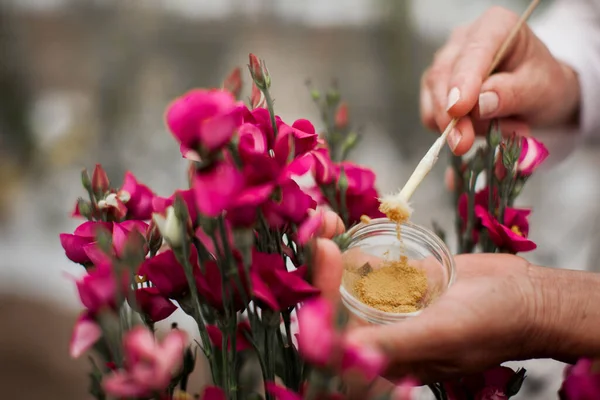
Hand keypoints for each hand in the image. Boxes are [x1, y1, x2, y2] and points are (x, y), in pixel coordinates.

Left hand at [311, 212, 599, 382]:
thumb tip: (345, 350)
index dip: (320, 298)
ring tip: (324, 217)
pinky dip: (346, 243)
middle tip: (320, 225)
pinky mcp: (393, 281)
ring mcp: (383, 305)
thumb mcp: (444, 333)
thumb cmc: (492, 323)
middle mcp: (377, 333)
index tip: (324, 254)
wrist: (523, 296)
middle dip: (318, 266)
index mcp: (383, 357)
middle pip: (330, 303)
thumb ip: (396, 344)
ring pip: (340, 280)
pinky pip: (360, 265)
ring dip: (326, 250)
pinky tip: (336, 221)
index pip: (334, 336)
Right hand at [421, 6, 579, 154]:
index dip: (462, 81)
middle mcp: (463, 41)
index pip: (472, 52)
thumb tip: (479, 105)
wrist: (537, 96)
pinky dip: (454, 131)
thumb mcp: (541, 88)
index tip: (458, 109)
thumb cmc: (543, 84)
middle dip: (452, 115)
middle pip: (442, 76)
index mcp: (495, 26)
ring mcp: (446, 65)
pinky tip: (485, 130)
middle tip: (464, 144)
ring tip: (500, 131)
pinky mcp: (435, 90)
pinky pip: (432, 115)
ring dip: (459, 126)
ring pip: (433, 99)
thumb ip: (512, 93)